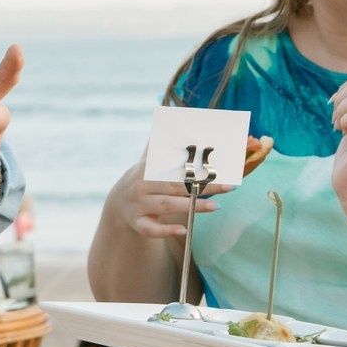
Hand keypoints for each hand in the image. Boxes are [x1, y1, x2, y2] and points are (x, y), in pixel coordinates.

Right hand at [107, 135, 274, 241]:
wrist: (118, 207)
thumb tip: (170, 115)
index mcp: (147, 169)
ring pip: (167, 207)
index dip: (198, 168)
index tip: (219, 168)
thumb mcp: (148, 162)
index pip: (177, 168)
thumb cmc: (143, 182)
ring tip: (216, 207)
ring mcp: (138, 206)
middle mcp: (141, 187)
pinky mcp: (137, 224)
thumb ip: (159, 144)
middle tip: (229, 187)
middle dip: (204, 187)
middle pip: (176, 186)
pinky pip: (152, 230)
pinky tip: (184, 231)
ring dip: (193, 207)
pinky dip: (166, 230)